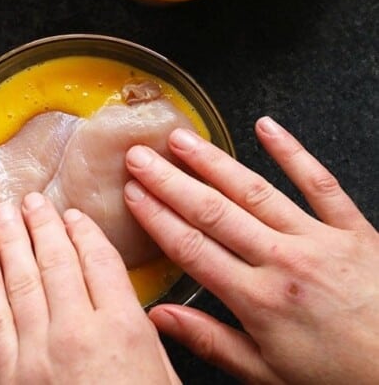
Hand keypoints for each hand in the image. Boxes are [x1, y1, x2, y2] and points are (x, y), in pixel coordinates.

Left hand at [0, 192, 179, 384]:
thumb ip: (148, 333)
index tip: (73, 215)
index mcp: (123, 329)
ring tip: (3, 211)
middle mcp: (78, 330)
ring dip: (10, 238)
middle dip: (42, 224)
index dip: (83, 232)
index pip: (98, 260)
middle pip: (56, 260)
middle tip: (33, 200)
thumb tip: (134, 299)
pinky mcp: (8, 373)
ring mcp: (38, 351)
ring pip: (21, 277)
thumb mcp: (162, 377)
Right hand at [124, 116, 378, 384]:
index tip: (133, 194)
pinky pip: (318, 182)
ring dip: (212, 162)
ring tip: (182, 140)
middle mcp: (283, 261)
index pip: (192, 248)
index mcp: (259, 300)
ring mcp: (318, 238)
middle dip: (170, 181)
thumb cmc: (341, 376)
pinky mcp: (352, 227)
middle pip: (213, 212)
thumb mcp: (267, 374)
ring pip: (254, 191)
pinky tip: (266, 127)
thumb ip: (210, 340)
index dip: (157, 218)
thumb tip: (160, 317)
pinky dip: (292, 152)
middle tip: (141, 157)